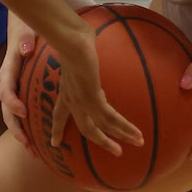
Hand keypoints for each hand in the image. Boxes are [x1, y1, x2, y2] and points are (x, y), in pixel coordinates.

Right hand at [0, 19, 36, 154]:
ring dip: (21, 134)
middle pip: (7, 110)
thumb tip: (25, 49)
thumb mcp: (25, 30)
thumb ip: (24, 39)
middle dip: (15, 128)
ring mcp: (14, 89)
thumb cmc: (26, 28)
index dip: (13, 102)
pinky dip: (27, 128)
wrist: (22, 27)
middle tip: (27, 144)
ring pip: (12, 116)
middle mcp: (8, 83)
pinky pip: (21, 113)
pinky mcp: (21, 93)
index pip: (6, 89)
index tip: (23, 112)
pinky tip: (37, 142)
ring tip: (32, 152)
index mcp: (8, 69)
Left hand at [50, 19, 143, 155]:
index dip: (57, 128)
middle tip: (115, 151)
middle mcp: (72, 100)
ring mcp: (82, 101)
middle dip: (100, 140)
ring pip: (102, 126)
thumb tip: (92, 61)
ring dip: (121, 136)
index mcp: (65, 91)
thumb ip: (83, 64)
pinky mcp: (93, 99)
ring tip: (138, 143)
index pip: (59, 114)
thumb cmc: (73, 40)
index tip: (54, 143)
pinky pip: (111, 118)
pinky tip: (138, 134)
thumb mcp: (76, 56)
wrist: (73, 41)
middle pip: (85, 128)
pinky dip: (125, 127)